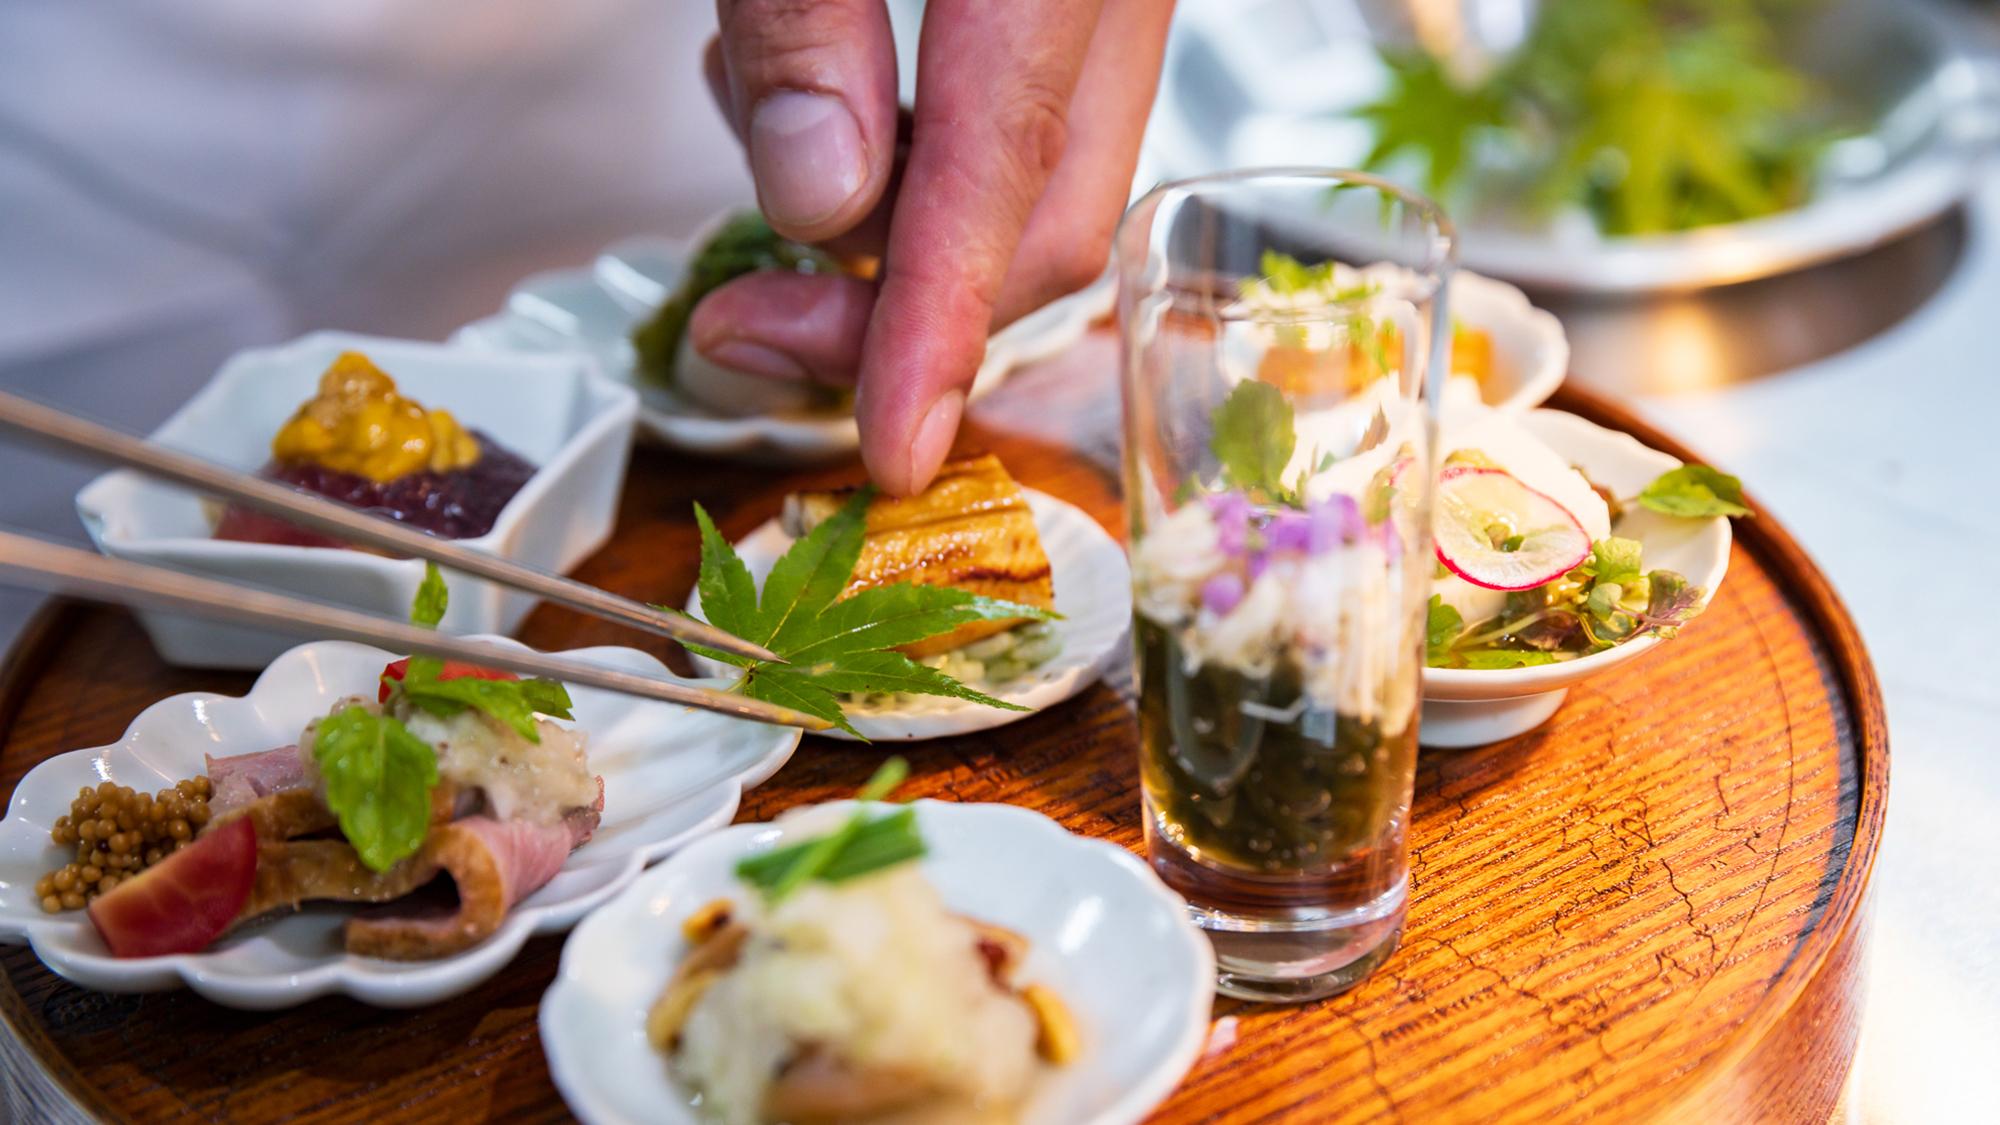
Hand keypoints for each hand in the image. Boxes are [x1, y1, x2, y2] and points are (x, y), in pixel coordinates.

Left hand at [694, 0, 1173, 494]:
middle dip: (902, 304)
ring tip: (753, 108)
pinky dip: (911, 152)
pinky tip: (818, 92)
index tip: (893, 451)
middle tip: (749, 326)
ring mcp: (1109, 1)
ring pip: (1042, 178)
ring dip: (892, 215)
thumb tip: (820, 204)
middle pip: (1057, 211)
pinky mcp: (1075, 11)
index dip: (944, 321)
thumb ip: (801, 26)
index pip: (1015, 156)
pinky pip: (1024, 120)